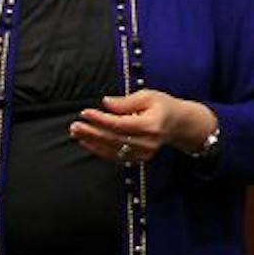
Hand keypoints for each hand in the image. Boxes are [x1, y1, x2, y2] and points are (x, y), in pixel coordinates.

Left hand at [73, 89, 215, 164]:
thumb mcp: (148, 96)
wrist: (179, 124)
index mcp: (151, 125)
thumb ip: (126, 102)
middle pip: (113, 139)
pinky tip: (86, 142)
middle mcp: (148, 142)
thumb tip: (105, 103)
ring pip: (112, 150)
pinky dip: (99, 150)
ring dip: (91, 142)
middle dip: (91, 132)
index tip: (85, 112)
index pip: (120, 124)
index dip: (100, 120)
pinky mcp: (139, 158)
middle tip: (75, 125)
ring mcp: (144, 153)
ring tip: (76, 133)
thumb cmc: (162, 106)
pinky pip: (115, 157)